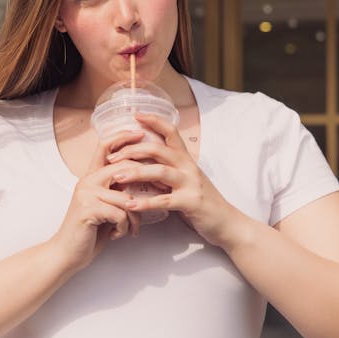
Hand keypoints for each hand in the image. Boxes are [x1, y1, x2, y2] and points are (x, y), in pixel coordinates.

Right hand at [50, 130, 144, 273]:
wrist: (68, 253)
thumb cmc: (90, 231)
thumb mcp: (105, 205)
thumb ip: (117, 189)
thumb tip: (142, 178)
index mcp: (91, 177)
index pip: (104, 147)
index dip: (122, 137)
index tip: (140, 133)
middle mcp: (87, 181)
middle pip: (123, 168)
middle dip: (145, 181)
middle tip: (160, 192)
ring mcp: (86, 194)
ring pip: (127, 198)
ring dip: (134, 218)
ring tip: (131, 229)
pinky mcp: (88, 209)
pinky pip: (121, 214)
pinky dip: (125, 228)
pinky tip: (117, 235)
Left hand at [105, 113, 239, 247]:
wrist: (227, 222)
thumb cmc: (201, 201)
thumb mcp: (184, 180)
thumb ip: (166, 171)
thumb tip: (141, 165)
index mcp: (186, 159)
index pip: (171, 132)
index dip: (154, 121)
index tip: (136, 115)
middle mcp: (188, 167)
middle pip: (158, 149)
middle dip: (132, 150)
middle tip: (112, 157)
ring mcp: (190, 184)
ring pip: (159, 172)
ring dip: (135, 172)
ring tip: (116, 177)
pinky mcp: (190, 202)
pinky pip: (165, 200)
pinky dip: (145, 202)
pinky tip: (130, 205)